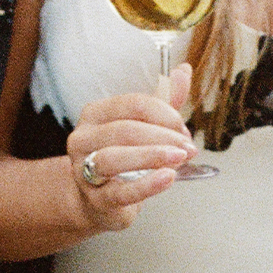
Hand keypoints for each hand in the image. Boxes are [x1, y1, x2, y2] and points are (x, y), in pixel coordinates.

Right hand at [67, 63, 192, 230]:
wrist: (102, 201)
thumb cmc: (124, 161)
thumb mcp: (145, 128)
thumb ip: (164, 101)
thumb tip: (184, 70)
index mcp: (96, 114)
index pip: (131, 104)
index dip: (163, 113)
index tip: (182, 126)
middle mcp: (84, 139)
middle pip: (124, 130)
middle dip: (162, 136)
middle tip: (187, 147)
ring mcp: (84, 170)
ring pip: (114, 158)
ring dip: (152, 156)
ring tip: (179, 158)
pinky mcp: (95, 199)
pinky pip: (119, 192)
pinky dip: (147, 185)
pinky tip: (167, 178)